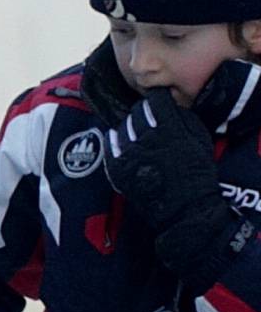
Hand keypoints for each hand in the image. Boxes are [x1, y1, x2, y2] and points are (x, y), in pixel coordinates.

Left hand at [102, 88, 250, 292]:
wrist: (185, 210)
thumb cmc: (197, 175)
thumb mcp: (200, 140)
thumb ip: (184, 119)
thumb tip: (169, 106)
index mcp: (171, 129)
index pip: (155, 100)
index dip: (157, 100)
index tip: (158, 103)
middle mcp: (147, 138)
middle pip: (137, 112)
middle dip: (143, 112)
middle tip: (148, 119)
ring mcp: (130, 153)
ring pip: (123, 127)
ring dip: (130, 127)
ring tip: (139, 135)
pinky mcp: (118, 168)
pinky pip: (110, 145)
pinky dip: (115, 141)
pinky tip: (122, 142)